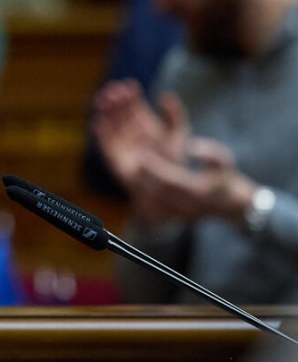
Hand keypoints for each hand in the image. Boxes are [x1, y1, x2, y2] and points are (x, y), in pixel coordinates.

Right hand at [91, 79, 188, 189]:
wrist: (164, 186)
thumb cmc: (171, 162)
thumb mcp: (178, 135)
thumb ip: (175, 116)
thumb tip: (166, 95)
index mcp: (143, 121)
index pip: (133, 102)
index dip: (130, 93)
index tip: (130, 86)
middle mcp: (128, 128)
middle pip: (118, 109)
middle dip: (115, 98)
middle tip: (115, 91)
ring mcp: (119, 140)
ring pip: (108, 121)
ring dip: (105, 110)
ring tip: (104, 100)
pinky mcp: (111, 154)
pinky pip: (103, 141)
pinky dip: (99, 131)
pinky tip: (99, 120)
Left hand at [133, 137, 256, 226]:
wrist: (233, 207)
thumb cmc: (227, 179)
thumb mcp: (226, 161)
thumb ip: (211, 153)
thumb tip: (191, 146)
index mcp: (200, 192)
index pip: (172, 180)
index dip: (155, 168)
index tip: (142, 156)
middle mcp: (188, 206)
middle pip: (159, 192)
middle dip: (144, 177)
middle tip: (132, 162)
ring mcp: (181, 215)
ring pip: (154, 202)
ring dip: (141, 187)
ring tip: (131, 171)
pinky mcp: (175, 218)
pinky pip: (155, 209)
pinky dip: (144, 196)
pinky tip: (137, 184)